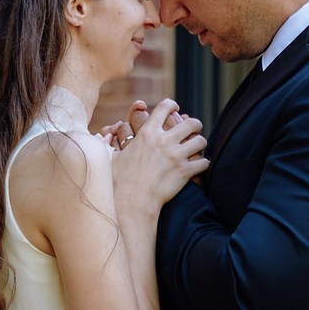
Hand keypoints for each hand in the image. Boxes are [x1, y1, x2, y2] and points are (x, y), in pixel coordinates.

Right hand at [109, 98, 207, 216]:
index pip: (165, 107)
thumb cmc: (119, 182)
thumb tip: (104, 134)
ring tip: (196, 147)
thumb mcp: (112, 158)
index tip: (175, 108)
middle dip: (194, 124)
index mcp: (147, 134)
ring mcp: (176, 157)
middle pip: (191, 123)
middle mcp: (164, 142)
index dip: (172, 105)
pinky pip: (204, 162)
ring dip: (200, 143)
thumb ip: (110, 143)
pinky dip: (203, 163)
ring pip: (201, 141)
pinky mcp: (185, 172)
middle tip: (192, 129)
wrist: (132, 204)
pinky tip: (199, 166)